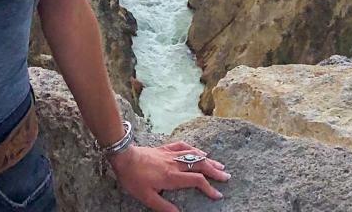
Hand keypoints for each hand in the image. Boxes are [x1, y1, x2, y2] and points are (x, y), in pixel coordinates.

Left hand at [109, 141, 230, 211]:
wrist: (124, 157)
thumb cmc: (133, 178)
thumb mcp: (146, 197)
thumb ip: (163, 207)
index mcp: (172, 177)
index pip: (196, 181)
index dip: (209, 188)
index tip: (218, 195)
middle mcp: (175, 164)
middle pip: (200, 165)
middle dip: (215, 171)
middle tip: (227, 177)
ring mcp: (171, 154)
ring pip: (194, 155)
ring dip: (209, 160)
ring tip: (220, 165)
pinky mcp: (165, 148)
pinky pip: (183, 146)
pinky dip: (194, 149)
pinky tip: (200, 151)